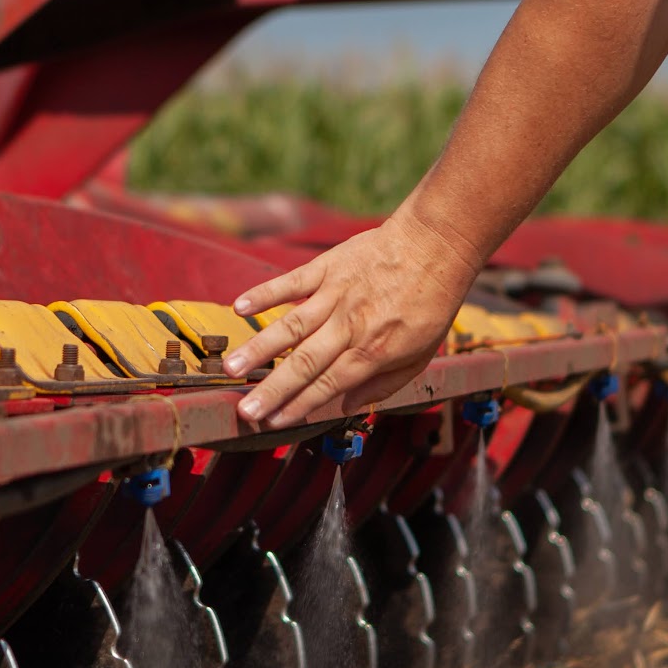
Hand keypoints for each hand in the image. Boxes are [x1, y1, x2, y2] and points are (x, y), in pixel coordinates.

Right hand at [226, 207, 481, 427]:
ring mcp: (336, 295)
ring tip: (231, 368)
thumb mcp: (420, 356)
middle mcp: (350, 326)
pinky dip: (265, 294)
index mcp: (373, 351)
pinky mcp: (328, 268)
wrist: (435, 245)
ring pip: (292, 326)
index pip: (328, 385)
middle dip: (272, 390)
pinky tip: (240, 307)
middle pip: (304, 363)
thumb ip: (382, 385)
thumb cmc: (430, 304)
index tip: (272, 422)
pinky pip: (292, 282)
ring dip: (259, 348)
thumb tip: (345, 407)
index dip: (299, 406)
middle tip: (244, 410)